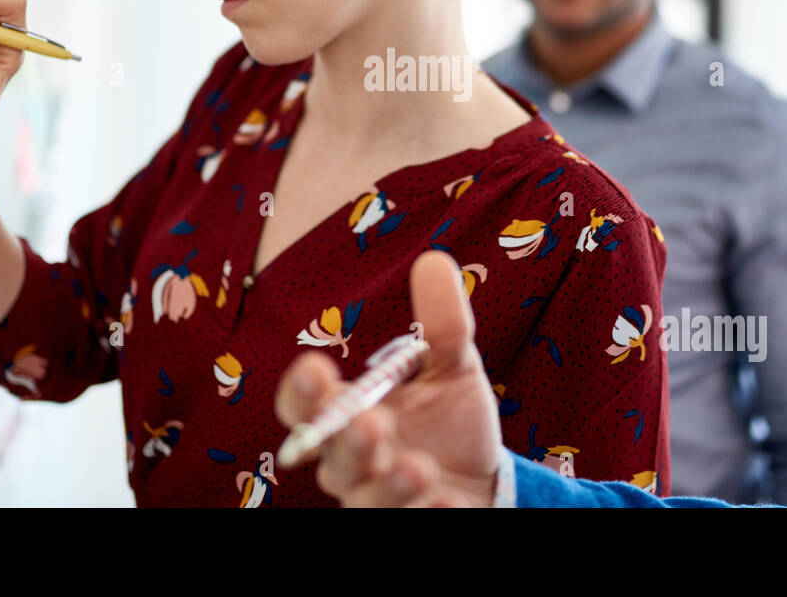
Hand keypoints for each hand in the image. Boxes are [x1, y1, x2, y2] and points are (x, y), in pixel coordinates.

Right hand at [274, 250, 503, 506]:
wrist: (484, 481)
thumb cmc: (451, 421)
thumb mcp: (452, 367)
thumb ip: (442, 324)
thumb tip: (435, 260)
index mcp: (350, 415)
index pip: (305, 407)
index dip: (302, 392)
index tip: (315, 368)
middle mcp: (354, 462)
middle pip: (332, 457)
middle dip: (347, 441)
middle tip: (370, 424)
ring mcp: (380, 500)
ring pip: (366, 499)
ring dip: (386, 484)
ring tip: (417, 467)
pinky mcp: (411, 522)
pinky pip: (409, 525)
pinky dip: (427, 514)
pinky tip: (445, 502)